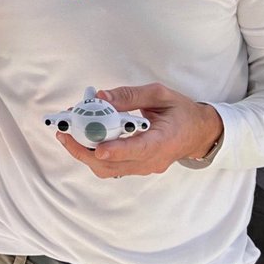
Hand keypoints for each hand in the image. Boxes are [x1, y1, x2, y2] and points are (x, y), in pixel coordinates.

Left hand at [56, 83, 221, 177]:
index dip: (117, 151)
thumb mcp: (160, 94)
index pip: (139, 149)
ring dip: (84, 154)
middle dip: (85, 151)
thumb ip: (130, 96)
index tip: (99, 149)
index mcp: (164, 140)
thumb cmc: (181, 112)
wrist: (198, 133)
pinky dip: (93, 155)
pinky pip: (111, 167)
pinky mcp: (136, 168)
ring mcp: (143, 168)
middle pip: (115, 165)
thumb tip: (100, 98)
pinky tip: (81, 140)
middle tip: (65, 133)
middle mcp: (152, 160)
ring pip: (109, 169)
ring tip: (67, 135)